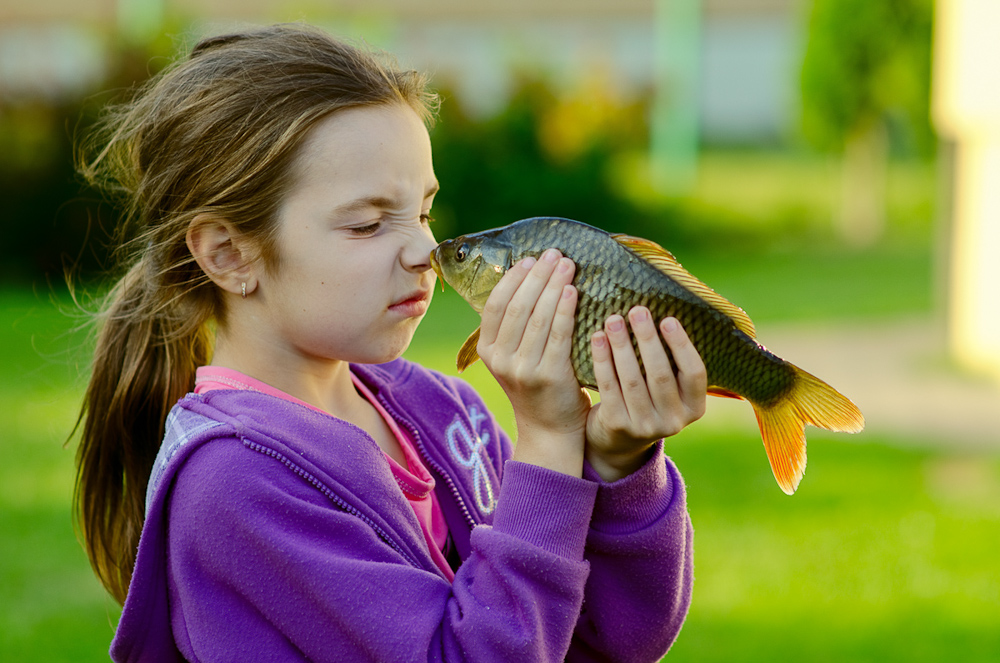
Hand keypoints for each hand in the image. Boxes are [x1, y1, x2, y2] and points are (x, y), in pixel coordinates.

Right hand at [477, 249, 590, 476]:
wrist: (551, 432)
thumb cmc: (540, 388)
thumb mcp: (517, 358)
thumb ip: (518, 328)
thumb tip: (532, 280)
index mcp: (488, 351)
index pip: (496, 305)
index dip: (513, 278)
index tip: (531, 259)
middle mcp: (500, 359)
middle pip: (517, 306)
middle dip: (537, 275)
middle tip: (554, 254)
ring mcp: (522, 369)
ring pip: (537, 316)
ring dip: (553, 285)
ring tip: (567, 265)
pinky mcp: (548, 376)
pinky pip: (557, 334)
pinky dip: (564, 309)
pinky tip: (573, 291)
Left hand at [585, 307, 706, 481]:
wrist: (618, 441)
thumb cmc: (646, 400)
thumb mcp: (668, 390)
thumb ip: (672, 363)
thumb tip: (666, 311)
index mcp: (694, 408)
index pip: (695, 373)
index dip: (682, 345)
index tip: (668, 319)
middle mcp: (674, 421)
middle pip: (660, 374)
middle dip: (647, 339)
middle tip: (637, 310)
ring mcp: (645, 427)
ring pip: (632, 380)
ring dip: (621, 346)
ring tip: (613, 319)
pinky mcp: (618, 426)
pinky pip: (609, 387)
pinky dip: (602, 360)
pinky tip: (597, 339)